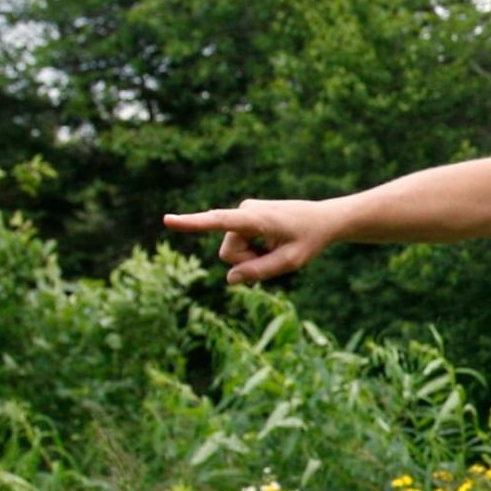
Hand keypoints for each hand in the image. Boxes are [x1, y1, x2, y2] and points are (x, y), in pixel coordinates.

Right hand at [165, 199, 336, 285]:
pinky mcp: (244, 216)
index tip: (167, 220)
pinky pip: (238, 244)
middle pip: (229, 254)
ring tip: (276, 247)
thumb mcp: (291, 261)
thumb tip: (230, 279)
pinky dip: (253, 251)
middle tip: (276, 255)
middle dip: (248, 262)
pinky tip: (271, 243)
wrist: (323, 219)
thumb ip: (261, 271)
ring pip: (232, 251)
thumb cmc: (310, 239)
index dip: (192, 223)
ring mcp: (243, 212)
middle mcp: (245, 210)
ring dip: (252, 257)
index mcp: (257, 218)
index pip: (219, 221)